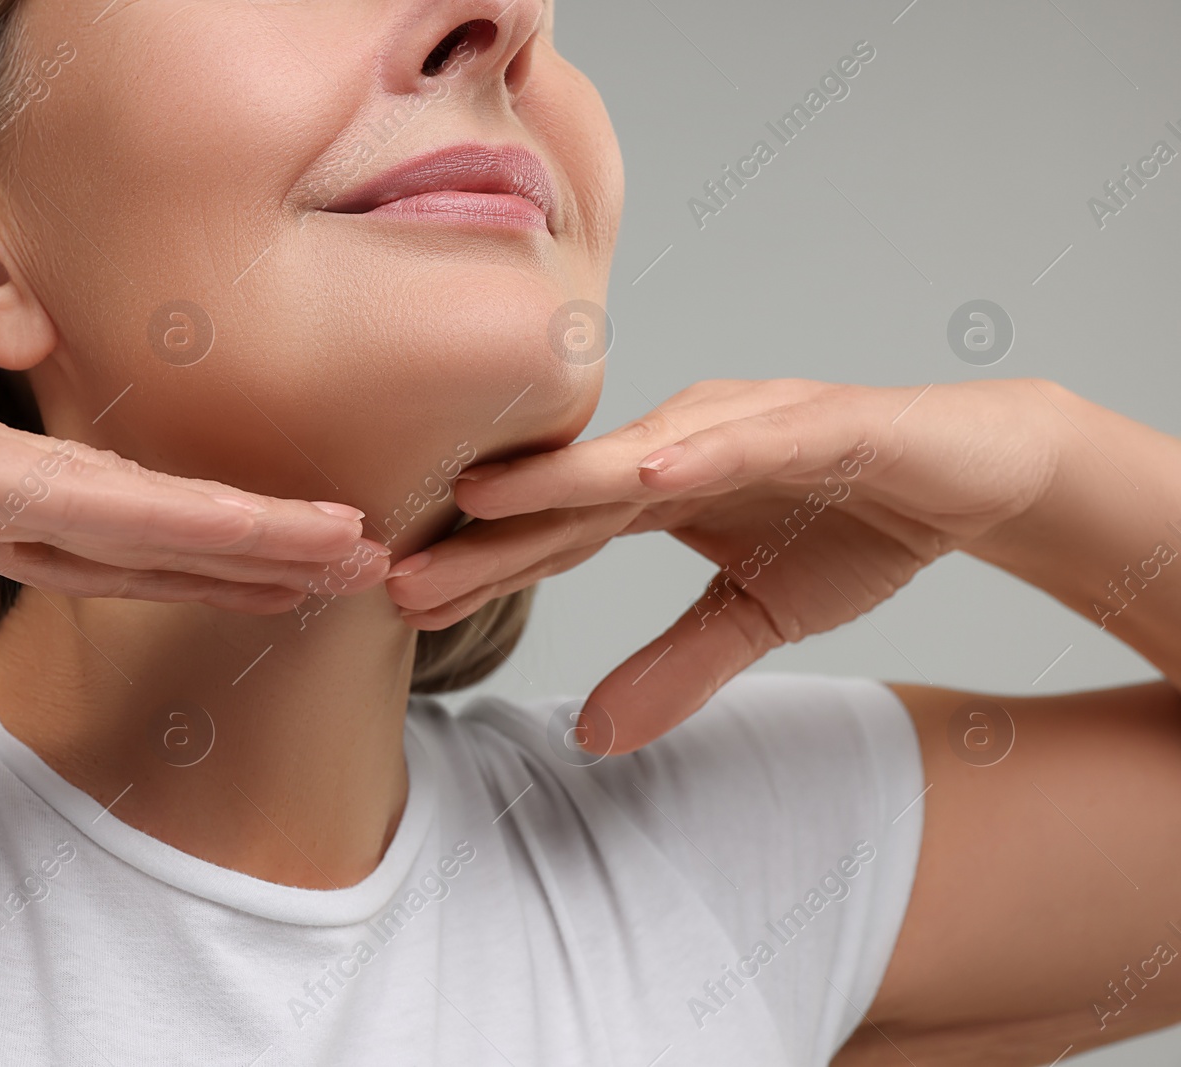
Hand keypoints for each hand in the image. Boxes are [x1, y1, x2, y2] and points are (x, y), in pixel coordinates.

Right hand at [0, 263, 386, 744]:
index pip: (108, 550)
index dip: (202, 569)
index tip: (282, 586)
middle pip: (152, 533)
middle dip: (259, 555)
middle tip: (365, 563)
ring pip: (145, 513)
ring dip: (256, 534)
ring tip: (356, 547)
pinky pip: (88, 503)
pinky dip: (185, 521)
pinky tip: (265, 536)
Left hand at [385, 378, 1065, 751]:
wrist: (974, 476)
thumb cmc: (855, 526)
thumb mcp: (755, 615)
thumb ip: (676, 667)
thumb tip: (593, 737)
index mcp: (660, 482)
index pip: (556, 532)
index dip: (484, 567)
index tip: (405, 602)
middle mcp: (687, 439)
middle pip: (571, 492)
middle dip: (487, 534)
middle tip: (400, 570)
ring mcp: (752, 423)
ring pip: (642, 450)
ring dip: (563, 477)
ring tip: (485, 500)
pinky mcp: (828, 420)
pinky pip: (756, 435)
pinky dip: (702, 451)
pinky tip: (644, 470)